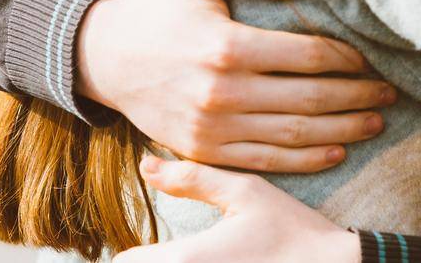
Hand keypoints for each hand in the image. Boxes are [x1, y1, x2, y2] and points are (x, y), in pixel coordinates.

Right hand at [75, 0, 396, 172]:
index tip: (368, 58)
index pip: (308, 57)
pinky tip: (336, 150)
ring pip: (294, 136)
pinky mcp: (204, 151)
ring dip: (342, 130)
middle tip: (388, 93)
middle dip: (356, 97)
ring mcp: (213, 128)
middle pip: (310, 100)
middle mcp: (223, 93)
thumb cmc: (162, 6)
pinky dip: (306, 160)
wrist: (106, 56)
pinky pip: (266, 162)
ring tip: (374, 121)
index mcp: (228, 46)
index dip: (346, 59)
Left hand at [111, 157, 358, 262]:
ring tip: (201, 257)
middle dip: (152, 261)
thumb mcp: (245, 191)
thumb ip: (192, 178)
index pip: (128, 262)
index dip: (136, 249)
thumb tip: (147, 166)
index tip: (152, 240)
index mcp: (188, 259)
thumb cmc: (292, 229)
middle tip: (168, 251)